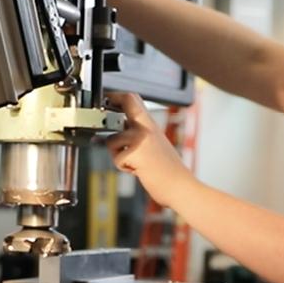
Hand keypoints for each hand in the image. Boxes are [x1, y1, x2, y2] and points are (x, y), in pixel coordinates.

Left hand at [104, 92, 194, 208]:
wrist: (180, 186)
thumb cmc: (169, 171)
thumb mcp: (155, 145)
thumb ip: (139, 134)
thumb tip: (118, 129)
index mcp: (151, 125)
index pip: (133, 99)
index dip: (117, 96)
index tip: (106, 98)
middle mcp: (147, 127)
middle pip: (126, 100)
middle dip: (111, 105)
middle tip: (103, 113)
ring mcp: (141, 138)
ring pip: (112, 140)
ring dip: (118, 154)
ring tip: (135, 163)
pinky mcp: (135, 152)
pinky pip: (117, 159)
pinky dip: (124, 168)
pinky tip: (138, 170)